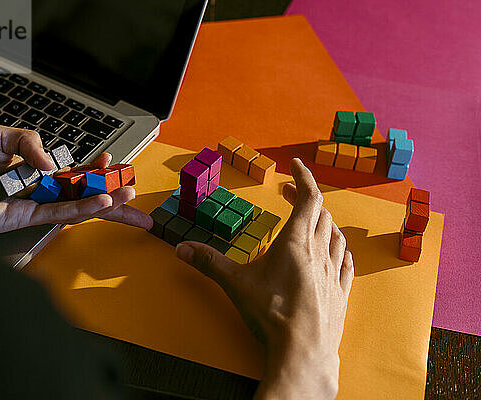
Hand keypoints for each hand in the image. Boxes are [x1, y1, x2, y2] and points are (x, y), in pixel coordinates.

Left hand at [0, 124, 151, 236]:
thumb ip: (28, 141)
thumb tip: (52, 162)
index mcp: (28, 165)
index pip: (70, 169)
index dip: (92, 168)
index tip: (111, 162)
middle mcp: (33, 186)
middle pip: (80, 190)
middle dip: (109, 192)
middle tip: (133, 190)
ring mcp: (30, 204)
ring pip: (76, 204)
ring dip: (105, 201)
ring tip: (129, 196)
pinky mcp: (22, 218)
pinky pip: (58, 212)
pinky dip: (82, 208)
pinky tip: (102, 203)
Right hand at [175, 158, 352, 399]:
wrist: (303, 351)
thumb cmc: (272, 315)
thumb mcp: (235, 284)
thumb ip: (209, 263)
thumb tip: (182, 249)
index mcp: (296, 242)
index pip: (308, 196)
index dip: (303, 176)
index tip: (294, 165)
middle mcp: (319, 251)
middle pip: (321, 213)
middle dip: (305, 197)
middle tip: (290, 192)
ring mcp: (333, 272)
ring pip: (336, 234)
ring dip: (324, 221)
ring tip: (312, 219)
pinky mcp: (341, 292)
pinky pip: (346, 261)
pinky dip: (340, 248)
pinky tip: (337, 250)